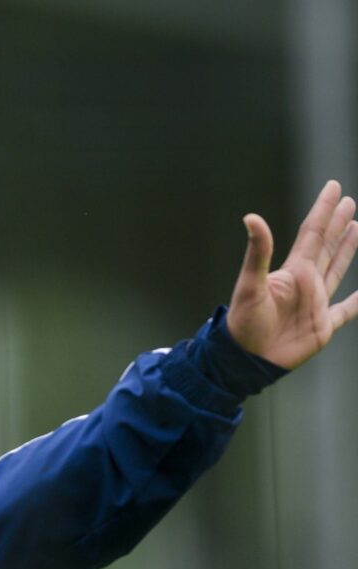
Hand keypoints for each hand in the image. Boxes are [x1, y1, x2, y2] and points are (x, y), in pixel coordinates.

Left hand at [227, 180, 357, 369]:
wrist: (246, 359)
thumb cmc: (243, 324)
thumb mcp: (250, 285)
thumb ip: (257, 253)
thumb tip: (251, 217)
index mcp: (293, 271)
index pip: (312, 233)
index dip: (323, 210)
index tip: (333, 187)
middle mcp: (306, 283)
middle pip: (327, 246)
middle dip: (337, 224)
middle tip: (348, 202)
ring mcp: (316, 303)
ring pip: (337, 269)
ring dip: (346, 249)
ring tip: (355, 228)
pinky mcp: (322, 326)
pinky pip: (346, 311)